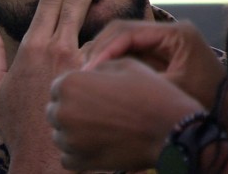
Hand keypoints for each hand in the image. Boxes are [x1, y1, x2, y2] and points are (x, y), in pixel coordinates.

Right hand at [0, 0, 107, 172]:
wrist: (43, 158)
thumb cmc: (16, 125)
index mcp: (32, 48)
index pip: (50, 2)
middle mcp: (58, 49)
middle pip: (75, 2)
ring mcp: (80, 63)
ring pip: (95, 21)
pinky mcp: (96, 77)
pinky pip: (109, 48)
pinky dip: (117, 30)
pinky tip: (128, 16)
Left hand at [48, 57, 203, 170]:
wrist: (171, 128)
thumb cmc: (150, 93)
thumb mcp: (124, 64)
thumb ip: (97, 67)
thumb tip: (85, 74)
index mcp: (70, 83)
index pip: (59, 86)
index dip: (77, 89)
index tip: (94, 94)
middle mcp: (64, 111)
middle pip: (56, 110)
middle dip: (72, 110)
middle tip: (98, 112)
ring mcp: (70, 140)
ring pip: (60, 134)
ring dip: (74, 132)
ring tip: (101, 128)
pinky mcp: (80, 162)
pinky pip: (67, 157)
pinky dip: (79, 152)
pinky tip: (98, 144)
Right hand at [85, 20, 227, 142]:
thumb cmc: (206, 107)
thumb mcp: (169, 92)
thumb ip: (136, 80)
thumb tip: (98, 77)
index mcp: (177, 33)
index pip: (128, 30)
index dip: (104, 49)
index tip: (87, 70)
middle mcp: (169, 32)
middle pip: (122, 31)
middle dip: (98, 50)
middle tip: (80, 72)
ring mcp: (163, 43)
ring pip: (122, 42)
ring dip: (102, 57)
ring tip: (85, 77)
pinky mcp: (159, 56)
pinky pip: (128, 54)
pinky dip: (112, 64)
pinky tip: (98, 80)